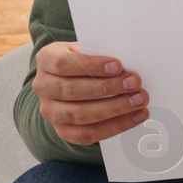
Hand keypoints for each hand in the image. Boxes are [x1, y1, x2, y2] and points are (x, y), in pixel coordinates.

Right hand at [32, 41, 148, 146]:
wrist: (67, 81)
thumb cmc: (82, 60)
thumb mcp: (85, 49)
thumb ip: (99, 53)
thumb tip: (127, 66)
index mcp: (46, 59)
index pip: (64, 63)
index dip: (91, 66)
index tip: (118, 66)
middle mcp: (43, 86)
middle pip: (73, 90)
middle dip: (108, 88)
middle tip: (135, 83)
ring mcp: (50, 111)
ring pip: (80, 115)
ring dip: (114, 109)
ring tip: (139, 101)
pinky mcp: (62, 130)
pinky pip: (87, 134)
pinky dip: (115, 127)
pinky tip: (135, 117)